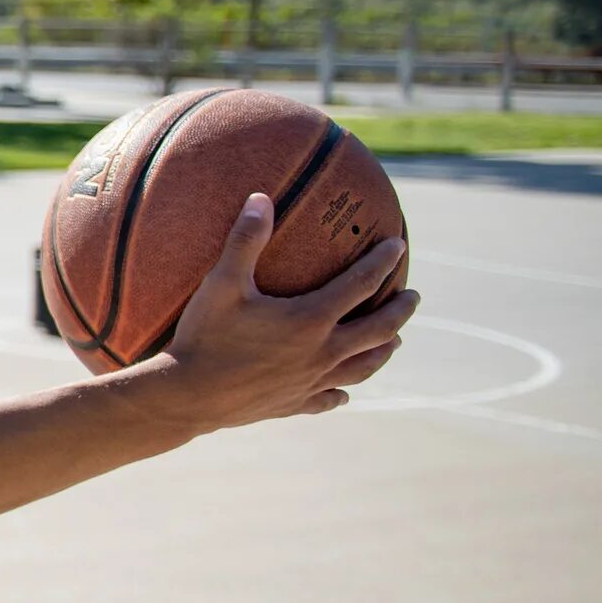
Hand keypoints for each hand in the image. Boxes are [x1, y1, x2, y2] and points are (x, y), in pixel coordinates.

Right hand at [156, 194, 418, 429]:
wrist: (188, 397)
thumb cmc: (204, 337)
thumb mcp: (222, 284)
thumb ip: (246, 240)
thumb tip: (261, 198)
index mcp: (311, 319)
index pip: (361, 283)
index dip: (382, 262)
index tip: (399, 245)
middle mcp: (322, 352)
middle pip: (378, 330)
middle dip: (400, 310)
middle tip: (413, 297)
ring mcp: (311, 381)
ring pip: (362, 367)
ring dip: (382, 351)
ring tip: (394, 342)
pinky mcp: (294, 404)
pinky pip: (328, 399)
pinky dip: (340, 394)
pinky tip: (342, 394)